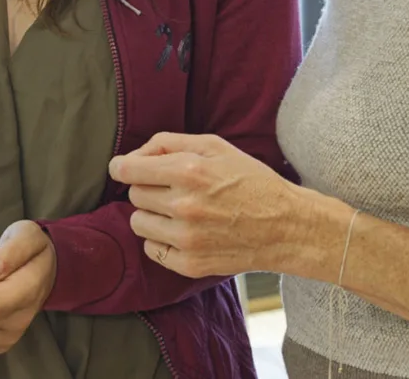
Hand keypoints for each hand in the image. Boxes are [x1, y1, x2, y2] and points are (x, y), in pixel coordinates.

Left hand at [110, 132, 340, 279]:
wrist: (286, 227)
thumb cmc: (251, 181)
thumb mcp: (216, 146)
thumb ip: (169, 143)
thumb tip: (133, 155)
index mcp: (189, 171)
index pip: (128, 169)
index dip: (122, 166)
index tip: (124, 168)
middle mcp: (184, 205)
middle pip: (134, 195)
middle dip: (149, 189)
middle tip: (175, 189)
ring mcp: (186, 239)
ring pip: (138, 223)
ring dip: (152, 215)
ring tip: (180, 212)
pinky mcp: (190, 264)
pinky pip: (152, 249)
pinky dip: (162, 241)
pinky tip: (186, 233)